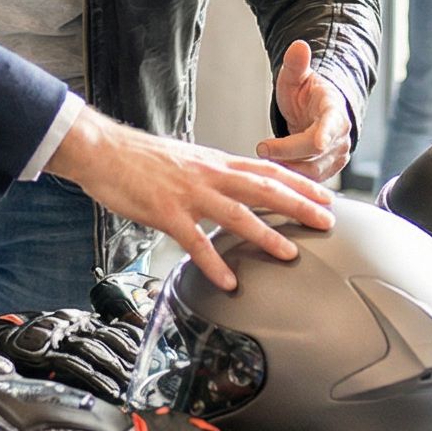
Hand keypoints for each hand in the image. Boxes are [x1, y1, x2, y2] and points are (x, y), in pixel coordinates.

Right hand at [0, 309, 145, 401]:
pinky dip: (95, 377)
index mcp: (76, 319)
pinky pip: (74, 364)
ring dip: (116, 369)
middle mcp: (69, 323)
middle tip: (145, 374)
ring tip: (131, 385)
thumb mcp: (61, 339)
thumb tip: (111, 362)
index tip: (148, 351)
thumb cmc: (31, 346)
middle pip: (106, 337)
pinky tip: (110, 390)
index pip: (111, 324)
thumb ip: (82, 345)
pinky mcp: (44, 351)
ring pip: (94, 350)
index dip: (131, 338)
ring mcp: (57, 335)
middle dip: (128, 356)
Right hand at [45, 109, 334, 293]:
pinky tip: (229, 281)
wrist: (104, 149)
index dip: (299, 182)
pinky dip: (213, 263)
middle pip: (263, 189)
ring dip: (267, 235)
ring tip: (290, 254)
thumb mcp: (186, 160)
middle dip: (299, 205)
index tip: (325, 194)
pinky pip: (195, 242)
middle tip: (327, 221)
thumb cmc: (141, 158)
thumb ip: (212, 175)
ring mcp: (189, 194)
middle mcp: (209, 175)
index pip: (267, 170)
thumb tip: (232, 189)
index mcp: (215, 162)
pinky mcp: (167, 212)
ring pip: (237, 214)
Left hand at [259, 39, 350, 182]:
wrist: (317, 112)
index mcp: (335, 111)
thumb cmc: (307, 94)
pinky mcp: (327, 171)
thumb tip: (298, 46)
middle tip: (262, 148)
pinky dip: (291, 178)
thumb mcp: (297, 77)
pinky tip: (274, 170)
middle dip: (287, 152)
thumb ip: (296, 64)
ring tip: (266, 159)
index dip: (325, 134)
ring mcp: (336, 156)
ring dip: (288, 167)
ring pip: (312, 171)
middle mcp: (340, 137)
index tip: (317, 142)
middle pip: (315, 152)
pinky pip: (309, 181)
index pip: (332, 125)